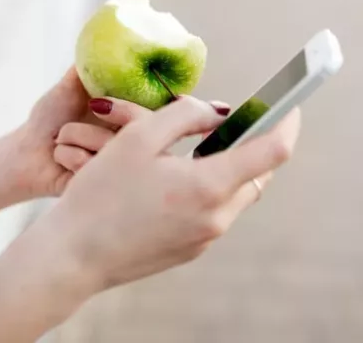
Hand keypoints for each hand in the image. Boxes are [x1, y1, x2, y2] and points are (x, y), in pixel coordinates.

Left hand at [11, 67, 149, 198]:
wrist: (27, 153)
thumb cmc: (49, 119)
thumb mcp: (70, 88)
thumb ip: (91, 69)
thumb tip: (105, 43)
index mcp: (132, 119)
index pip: (157, 113)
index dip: (136, 109)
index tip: (110, 104)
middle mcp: (132, 144)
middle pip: (138, 130)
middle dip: (96, 122)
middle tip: (86, 114)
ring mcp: (120, 169)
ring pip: (111, 147)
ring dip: (74, 137)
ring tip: (61, 140)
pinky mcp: (104, 189)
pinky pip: (93, 167)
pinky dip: (68, 156)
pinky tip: (61, 160)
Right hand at [41, 96, 300, 291]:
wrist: (74, 256)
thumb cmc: (101, 195)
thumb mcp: (139, 137)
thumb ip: (186, 115)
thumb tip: (218, 115)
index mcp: (209, 186)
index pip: (273, 151)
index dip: (286, 122)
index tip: (289, 105)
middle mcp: (216, 217)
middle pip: (258, 175)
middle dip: (254, 146)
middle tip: (236, 126)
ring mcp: (205, 238)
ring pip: (237, 195)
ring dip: (230, 169)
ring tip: (202, 150)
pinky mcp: (191, 249)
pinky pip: (215, 212)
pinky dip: (210, 189)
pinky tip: (179, 180)